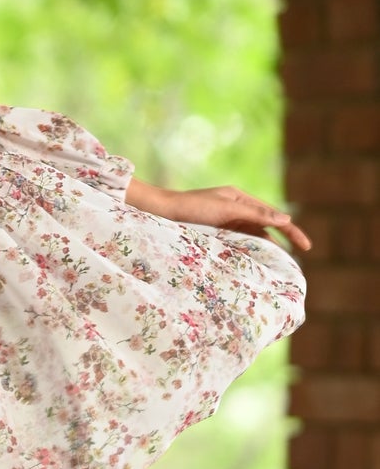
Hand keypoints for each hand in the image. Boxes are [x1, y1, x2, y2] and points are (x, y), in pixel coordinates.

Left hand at [126, 176, 310, 253]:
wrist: (161, 212)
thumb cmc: (192, 207)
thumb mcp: (226, 209)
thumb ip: (255, 214)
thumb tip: (286, 219)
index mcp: (241, 199)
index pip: (273, 216)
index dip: (292, 232)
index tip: (307, 247)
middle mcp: (236, 210)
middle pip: (266, 229)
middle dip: (282, 244)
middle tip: (297, 262)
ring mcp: (225, 223)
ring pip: (253, 239)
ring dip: (266, 251)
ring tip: (279, 269)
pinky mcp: (215, 234)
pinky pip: (238, 245)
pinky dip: (249, 254)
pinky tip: (256, 266)